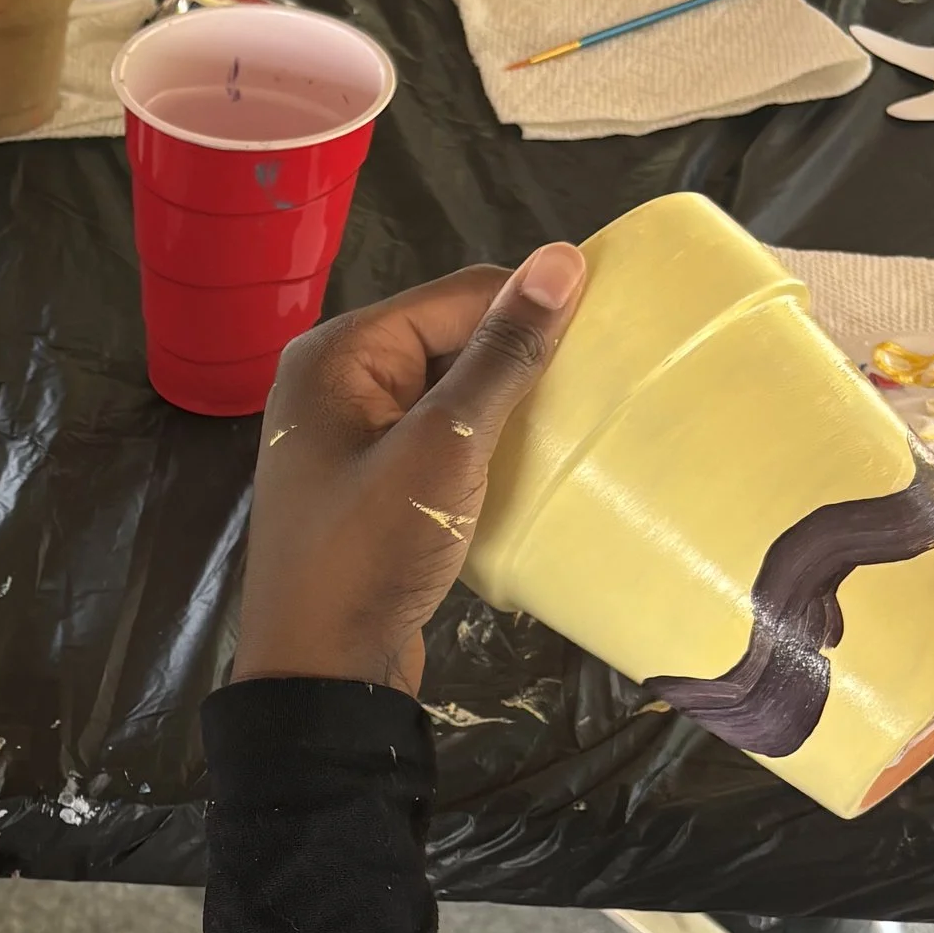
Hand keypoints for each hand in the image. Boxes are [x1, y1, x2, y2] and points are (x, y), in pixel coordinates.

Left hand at [233, 248, 587, 697]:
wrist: (322, 673)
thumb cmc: (369, 554)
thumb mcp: (444, 448)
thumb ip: (500, 357)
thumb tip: (560, 260)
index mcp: (337, 354)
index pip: (456, 295)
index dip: (532, 307)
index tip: (611, 332)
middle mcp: (335, 381)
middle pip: (451, 337)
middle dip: (521, 357)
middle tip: (601, 382)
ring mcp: (349, 435)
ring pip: (451, 390)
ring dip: (508, 404)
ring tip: (578, 421)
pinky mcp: (371, 482)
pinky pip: (440, 438)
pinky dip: (485, 445)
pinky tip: (533, 463)